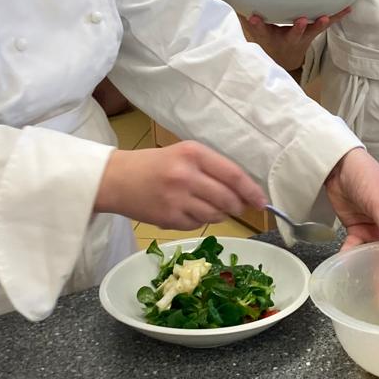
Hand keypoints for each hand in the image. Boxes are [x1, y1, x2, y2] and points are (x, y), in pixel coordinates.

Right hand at [96, 142, 264, 227]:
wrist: (116, 179)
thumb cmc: (154, 164)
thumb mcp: (183, 154)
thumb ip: (212, 167)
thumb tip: (244, 190)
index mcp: (193, 154)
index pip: (233, 175)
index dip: (251, 191)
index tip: (262, 202)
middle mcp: (186, 175)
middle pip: (227, 199)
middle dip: (237, 206)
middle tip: (237, 207)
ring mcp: (177, 199)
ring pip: (215, 215)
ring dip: (219, 214)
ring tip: (206, 205)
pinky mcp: (168, 218)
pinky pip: (197, 225)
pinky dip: (199, 221)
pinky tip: (187, 210)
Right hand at [245, 7, 349, 73]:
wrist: (288, 57)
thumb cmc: (275, 43)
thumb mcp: (263, 37)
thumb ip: (257, 26)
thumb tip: (249, 15)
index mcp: (277, 38)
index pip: (265, 32)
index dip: (260, 26)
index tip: (255, 18)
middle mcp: (294, 38)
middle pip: (297, 34)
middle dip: (298, 28)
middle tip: (299, 21)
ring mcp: (307, 34)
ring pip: (315, 28)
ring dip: (322, 22)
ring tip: (327, 16)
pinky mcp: (317, 30)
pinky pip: (328, 23)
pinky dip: (338, 16)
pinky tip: (348, 8)